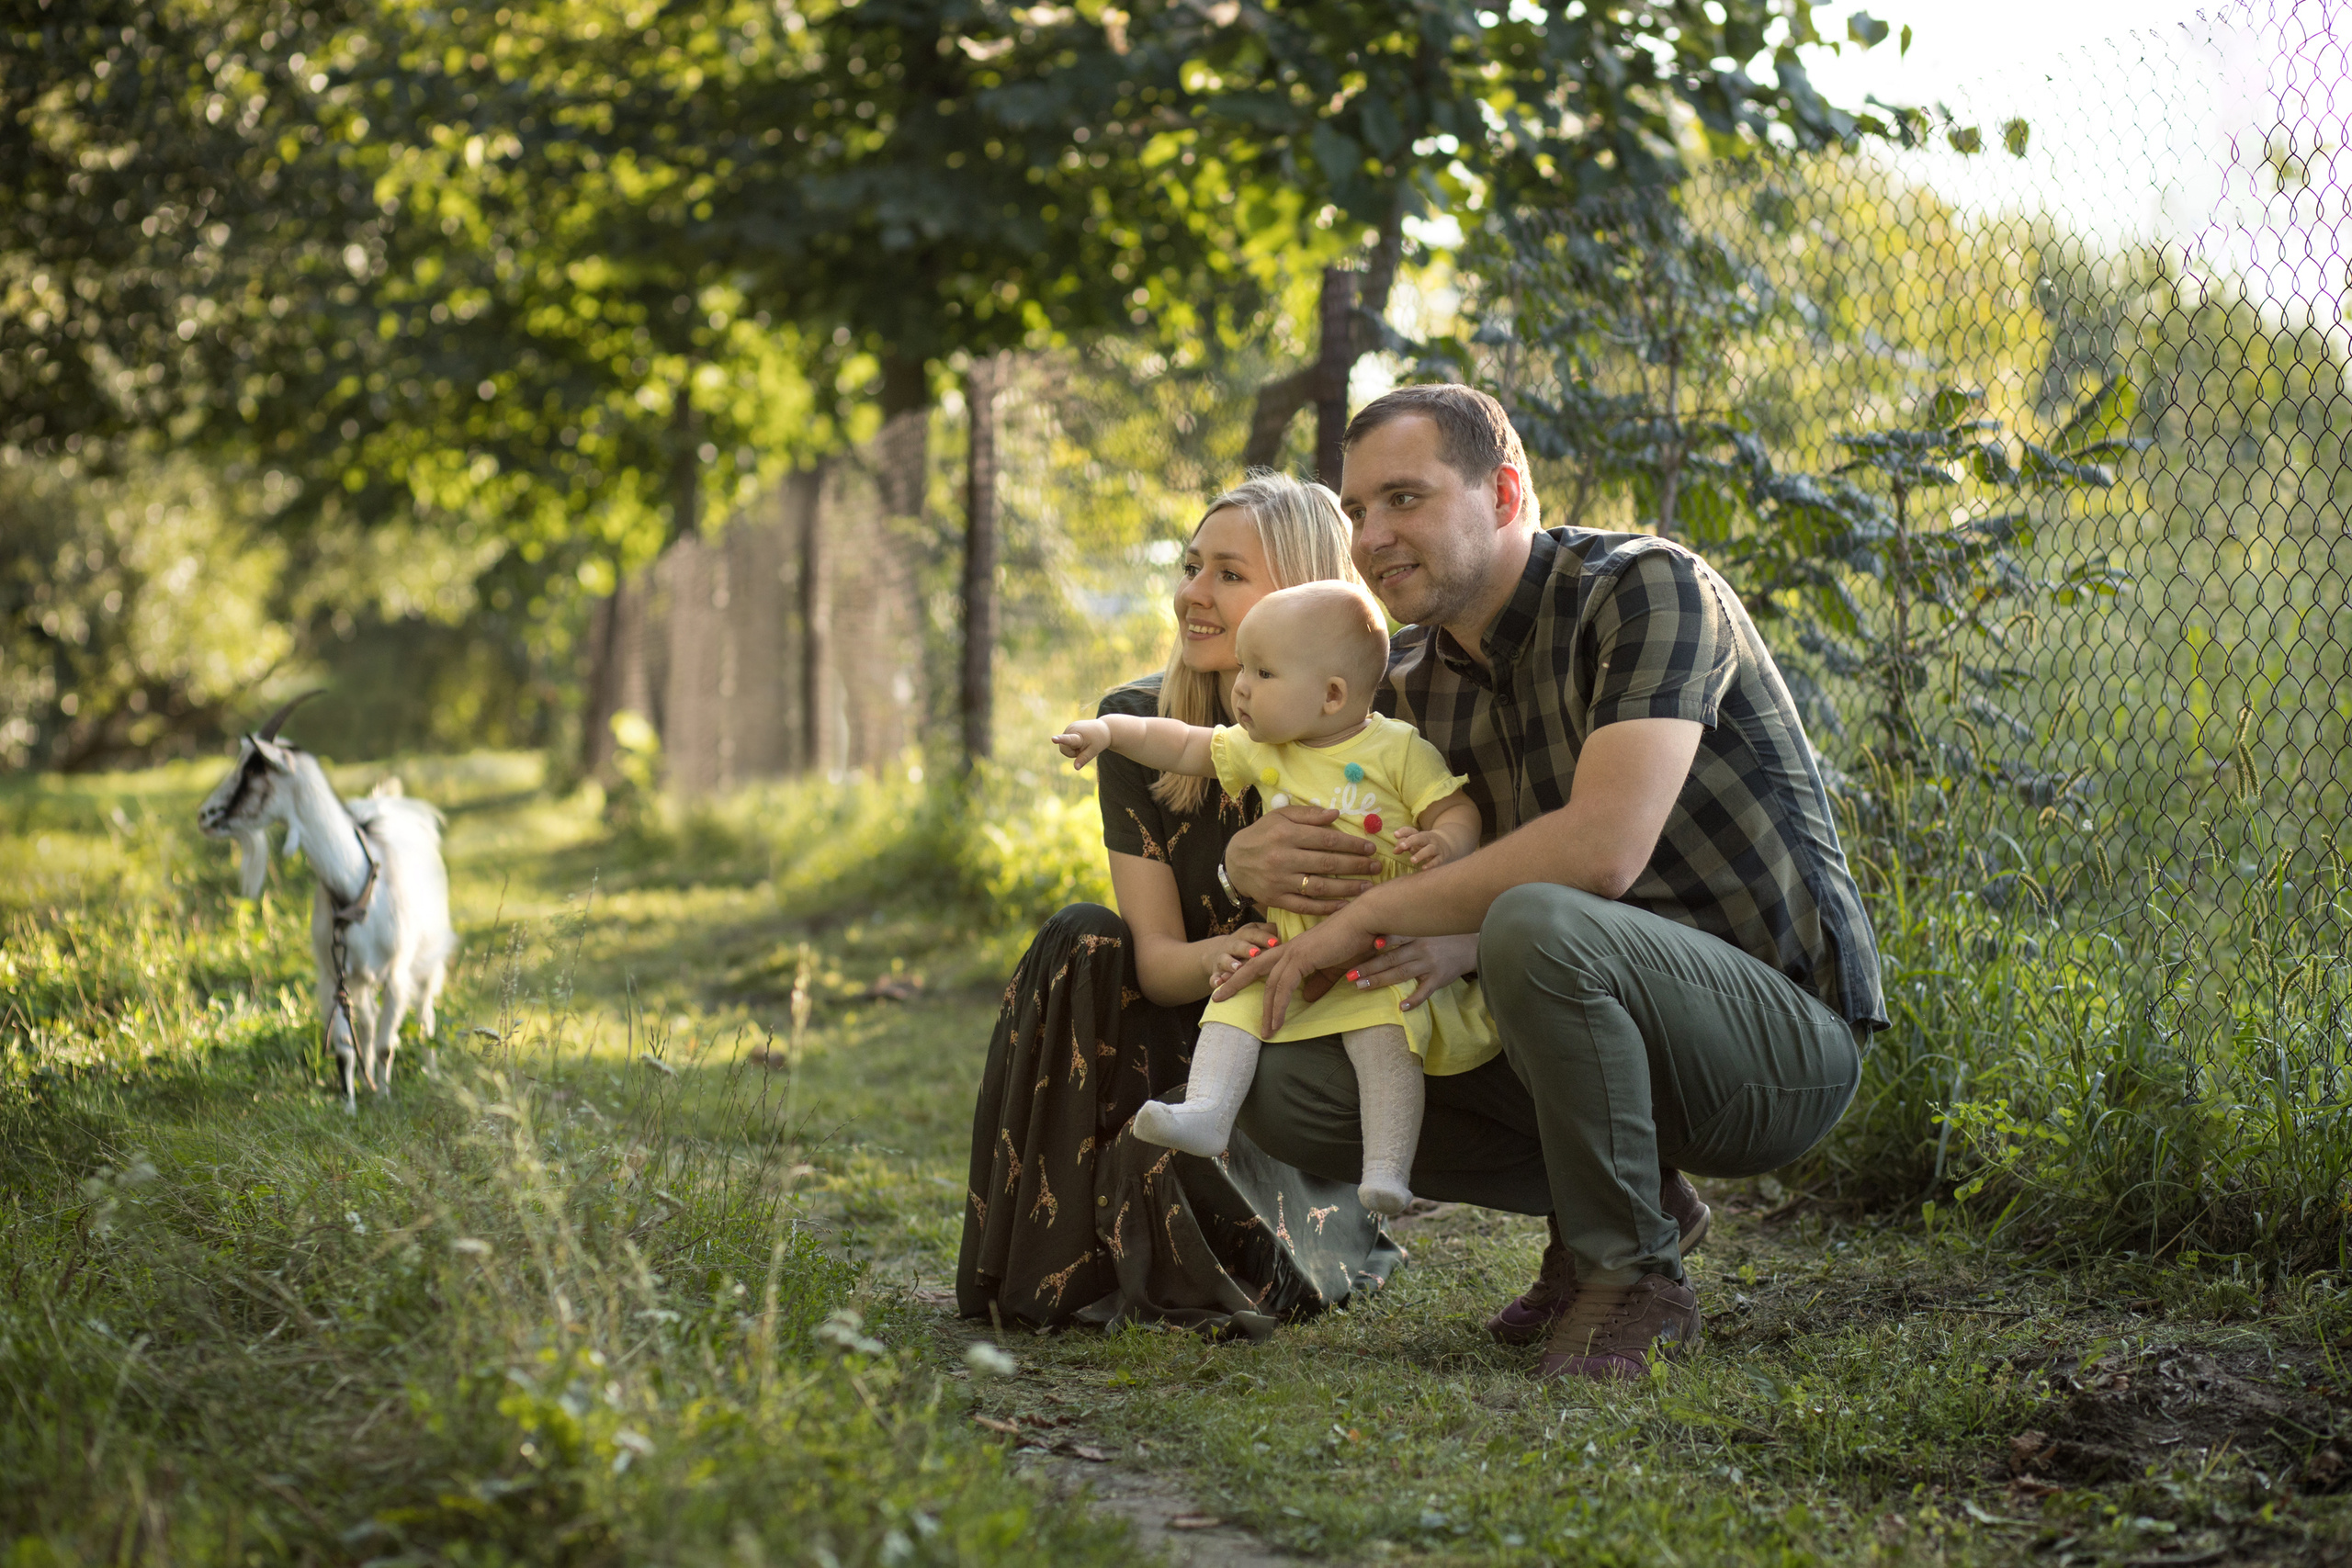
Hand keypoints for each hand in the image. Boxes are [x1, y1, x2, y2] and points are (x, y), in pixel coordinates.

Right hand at [1051, 718, 1109, 768]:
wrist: (1104, 728)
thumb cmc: (1099, 740)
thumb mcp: (1094, 751)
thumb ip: (1084, 759)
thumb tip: (1076, 767)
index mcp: (1078, 736)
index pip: (1068, 739)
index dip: (1059, 740)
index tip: (1053, 739)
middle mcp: (1071, 729)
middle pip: (1063, 749)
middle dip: (1072, 752)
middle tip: (1083, 748)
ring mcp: (1069, 727)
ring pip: (1064, 746)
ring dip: (1072, 748)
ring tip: (1082, 743)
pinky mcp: (1069, 728)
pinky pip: (1066, 742)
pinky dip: (1072, 744)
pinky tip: (1081, 739)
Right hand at [1202, 922, 1279, 988]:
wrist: (1222, 950)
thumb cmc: (1250, 943)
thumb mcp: (1259, 933)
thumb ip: (1272, 933)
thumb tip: (1290, 934)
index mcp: (1246, 934)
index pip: (1256, 934)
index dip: (1265, 938)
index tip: (1275, 943)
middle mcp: (1233, 944)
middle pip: (1240, 945)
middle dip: (1247, 949)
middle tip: (1256, 953)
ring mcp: (1223, 958)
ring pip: (1225, 960)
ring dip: (1231, 964)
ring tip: (1238, 967)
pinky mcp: (1216, 972)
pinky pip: (1214, 976)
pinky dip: (1215, 980)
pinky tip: (1218, 984)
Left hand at [1216, 908, 1375, 1036]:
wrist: (1366, 922)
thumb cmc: (1355, 940)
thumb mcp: (1334, 967)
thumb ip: (1319, 982)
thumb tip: (1306, 999)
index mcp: (1294, 949)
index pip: (1264, 962)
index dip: (1247, 973)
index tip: (1231, 983)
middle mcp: (1288, 949)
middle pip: (1253, 968)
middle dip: (1234, 982)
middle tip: (1217, 997)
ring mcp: (1294, 952)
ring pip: (1269, 984)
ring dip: (1266, 1010)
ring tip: (1264, 1032)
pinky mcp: (1302, 958)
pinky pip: (1284, 988)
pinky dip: (1279, 1006)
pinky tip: (1277, 1023)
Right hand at [1224, 804, 1381, 915]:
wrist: (1234, 863)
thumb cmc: (1261, 835)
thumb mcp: (1279, 816)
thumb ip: (1308, 815)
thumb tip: (1336, 814)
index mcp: (1286, 834)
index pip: (1326, 839)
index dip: (1351, 844)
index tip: (1370, 847)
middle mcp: (1283, 858)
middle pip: (1327, 863)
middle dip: (1356, 865)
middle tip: (1376, 866)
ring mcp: (1280, 881)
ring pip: (1320, 886)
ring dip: (1347, 888)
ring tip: (1368, 886)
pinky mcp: (1277, 899)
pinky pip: (1305, 906)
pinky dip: (1326, 907)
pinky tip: (1345, 905)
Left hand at [1338, 931, 1479, 1009]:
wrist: (1473, 944)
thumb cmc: (1443, 933)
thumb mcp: (1425, 925)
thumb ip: (1405, 927)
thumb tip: (1377, 927)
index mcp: (1416, 933)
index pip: (1395, 936)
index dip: (1381, 941)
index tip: (1364, 946)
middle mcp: (1421, 948)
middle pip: (1391, 958)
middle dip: (1369, 967)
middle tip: (1350, 976)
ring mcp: (1430, 964)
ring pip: (1401, 974)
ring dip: (1380, 981)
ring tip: (1361, 987)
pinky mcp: (1439, 979)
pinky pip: (1425, 991)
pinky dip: (1414, 1000)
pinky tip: (1401, 1007)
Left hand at [1390, 826, 1449, 870]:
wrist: (1448, 843)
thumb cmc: (1425, 844)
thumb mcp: (1415, 842)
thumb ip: (1403, 845)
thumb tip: (1394, 851)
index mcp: (1419, 835)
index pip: (1411, 831)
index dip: (1403, 832)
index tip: (1395, 834)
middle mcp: (1428, 839)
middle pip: (1420, 838)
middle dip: (1411, 841)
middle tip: (1402, 846)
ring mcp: (1436, 848)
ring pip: (1429, 849)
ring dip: (1420, 854)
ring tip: (1412, 860)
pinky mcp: (1441, 857)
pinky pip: (1437, 860)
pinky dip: (1431, 864)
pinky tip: (1423, 868)